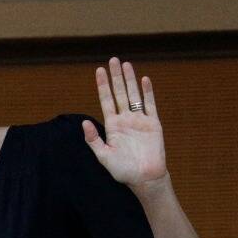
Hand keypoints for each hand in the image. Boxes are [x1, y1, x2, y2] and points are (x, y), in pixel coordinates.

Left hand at [82, 57, 169, 189]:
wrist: (144, 178)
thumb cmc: (123, 170)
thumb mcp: (103, 156)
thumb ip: (94, 140)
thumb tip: (84, 123)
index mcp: (112, 125)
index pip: (106, 100)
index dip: (102, 86)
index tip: (99, 70)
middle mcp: (125, 119)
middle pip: (120, 93)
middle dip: (116, 77)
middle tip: (113, 59)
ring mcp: (140, 120)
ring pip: (134, 95)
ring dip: (130, 80)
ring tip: (126, 64)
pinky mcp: (153, 123)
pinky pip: (150, 105)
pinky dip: (147, 92)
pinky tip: (143, 79)